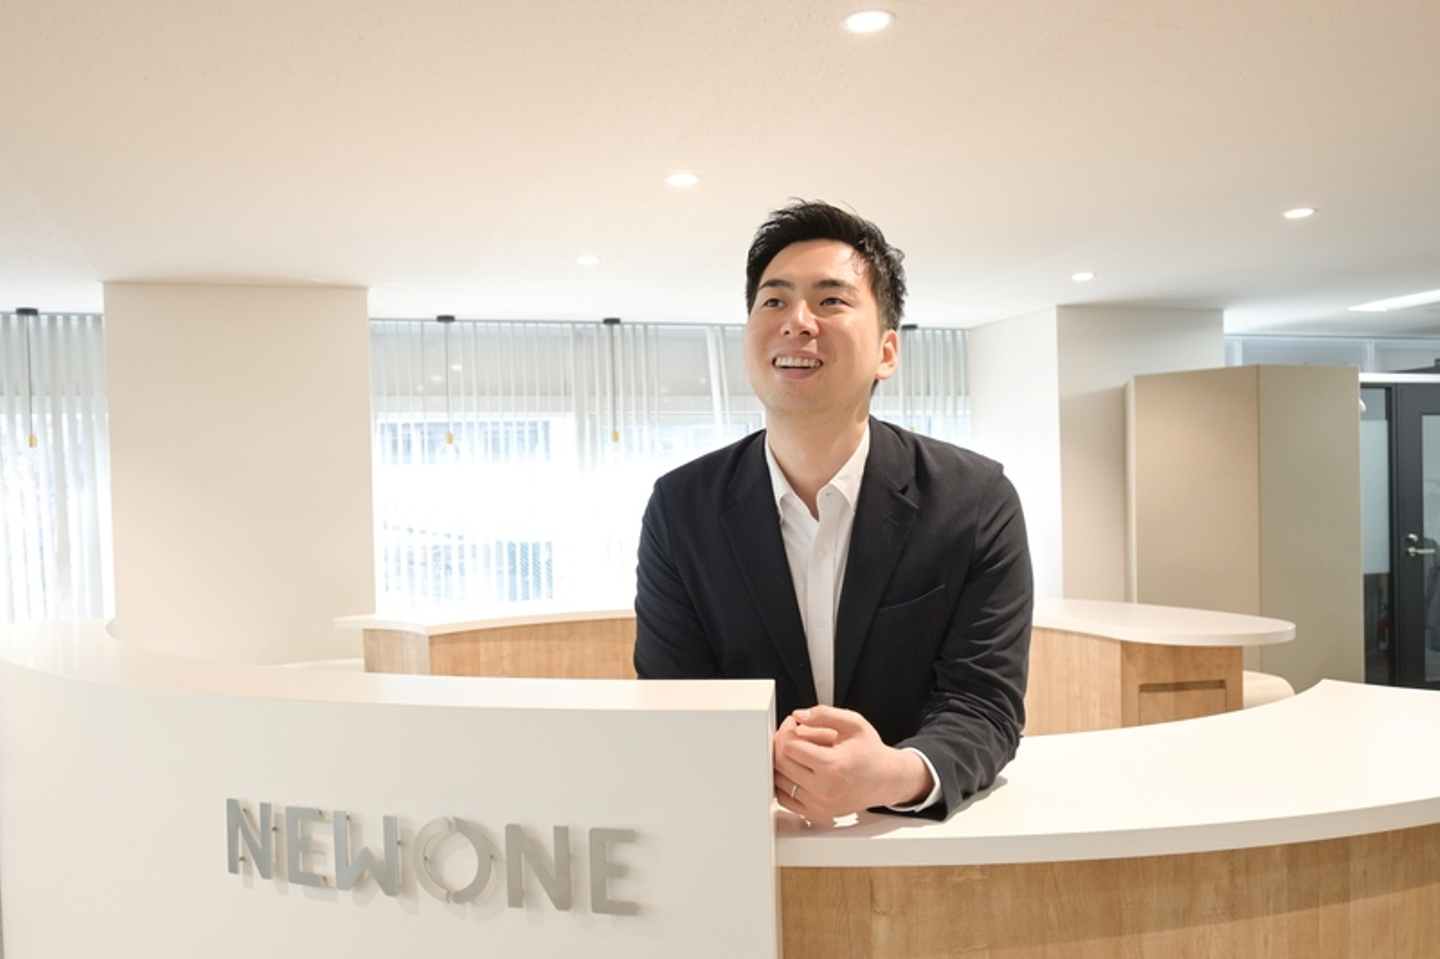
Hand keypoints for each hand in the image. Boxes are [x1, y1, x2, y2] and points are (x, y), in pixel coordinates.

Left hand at [772, 705, 933, 819]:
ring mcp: (819, 805)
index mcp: (834, 766)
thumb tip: (798, 716)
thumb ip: (824, 714)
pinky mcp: (816, 814)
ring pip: (779, 782)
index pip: (790, 748)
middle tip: (790, 734)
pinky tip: (794, 769)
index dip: (787, 731)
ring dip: (780, 763)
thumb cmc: (870, 752)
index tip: (793, 724)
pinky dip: (783, 783)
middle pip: (781, 764)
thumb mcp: (853, 724)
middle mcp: (825, 790)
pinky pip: (784, 799)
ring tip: (795, 750)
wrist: (886, 780)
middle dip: (781, 744)